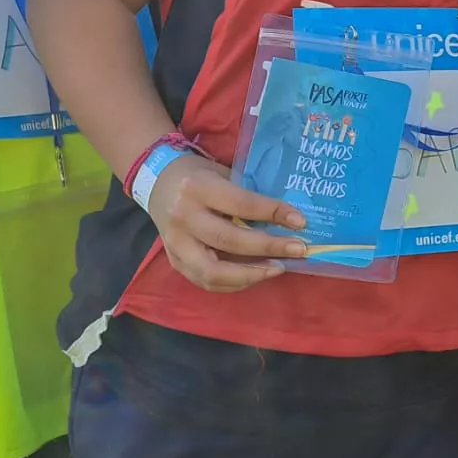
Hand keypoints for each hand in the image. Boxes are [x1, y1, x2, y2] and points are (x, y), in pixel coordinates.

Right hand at [147, 152, 309, 291]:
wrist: (157, 182)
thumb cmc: (198, 175)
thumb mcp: (222, 174)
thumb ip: (248, 196)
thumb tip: (288, 218)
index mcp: (197, 188)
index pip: (241, 205)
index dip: (273, 214)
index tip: (300, 222)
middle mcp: (183, 217)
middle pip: (230, 241)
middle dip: (269, 248)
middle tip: (298, 249)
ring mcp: (175, 244)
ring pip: (214, 272)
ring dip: (252, 274)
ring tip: (278, 268)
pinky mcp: (174, 261)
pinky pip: (206, 281)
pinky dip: (235, 282)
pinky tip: (256, 275)